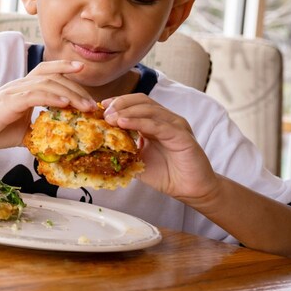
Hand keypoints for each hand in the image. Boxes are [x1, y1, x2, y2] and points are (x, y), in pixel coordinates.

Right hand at [0, 60, 96, 147]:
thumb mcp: (20, 132)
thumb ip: (37, 131)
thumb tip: (57, 143)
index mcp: (23, 89)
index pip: (46, 71)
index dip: (64, 67)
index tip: (82, 69)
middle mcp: (19, 85)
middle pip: (51, 76)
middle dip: (75, 87)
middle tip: (91, 103)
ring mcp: (13, 92)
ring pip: (45, 83)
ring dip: (68, 93)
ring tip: (84, 105)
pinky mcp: (7, 103)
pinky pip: (32, 95)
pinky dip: (50, 97)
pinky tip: (63, 104)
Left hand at [102, 93, 220, 202]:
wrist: (190, 190)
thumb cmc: (166, 175)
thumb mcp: (138, 160)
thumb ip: (123, 149)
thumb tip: (99, 145)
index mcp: (155, 122)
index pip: (135, 103)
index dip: (117, 102)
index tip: (99, 108)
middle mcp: (166, 120)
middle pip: (141, 100)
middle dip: (120, 104)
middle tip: (103, 113)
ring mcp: (175, 125)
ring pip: (149, 109)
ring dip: (127, 111)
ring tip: (110, 118)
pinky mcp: (181, 135)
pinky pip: (158, 125)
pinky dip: (139, 122)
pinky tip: (124, 123)